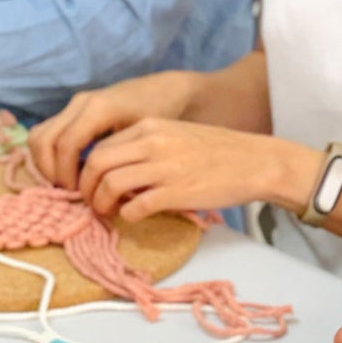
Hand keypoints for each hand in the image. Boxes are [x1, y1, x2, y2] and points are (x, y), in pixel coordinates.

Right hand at [29, 71, 201, 187]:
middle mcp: (81, 103)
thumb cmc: (161, 115)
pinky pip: (47, 132)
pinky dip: (49, 154)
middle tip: (68, 191)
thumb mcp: (146, 138)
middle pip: (44, 139)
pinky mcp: (72, 110)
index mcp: (99, 109)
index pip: (66, 144)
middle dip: (50, 170)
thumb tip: (104, 192)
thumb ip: (123, 160)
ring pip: (39, 135)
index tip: (78, 193)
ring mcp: (74, 104)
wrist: (166, 90)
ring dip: (45, 163)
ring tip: (66, 183)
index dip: (65, 173)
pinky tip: (69, 171)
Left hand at [77, 117, 317, 222]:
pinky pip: (135, 207)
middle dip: (85, 187)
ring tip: (109, 212)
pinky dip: (127, 215)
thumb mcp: (176, 135)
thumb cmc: (217, 151)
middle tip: (91, 202)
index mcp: (151, 126)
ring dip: (101, 204)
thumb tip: (114, 168)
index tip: (91, 185)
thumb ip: (146, 146)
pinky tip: (135, 216)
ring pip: (109, 184)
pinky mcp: (177, 192)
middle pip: (96, 163)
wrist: (256, 161)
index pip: (100, 146)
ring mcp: (165, 167)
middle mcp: (153, 143)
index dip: (87, 170)